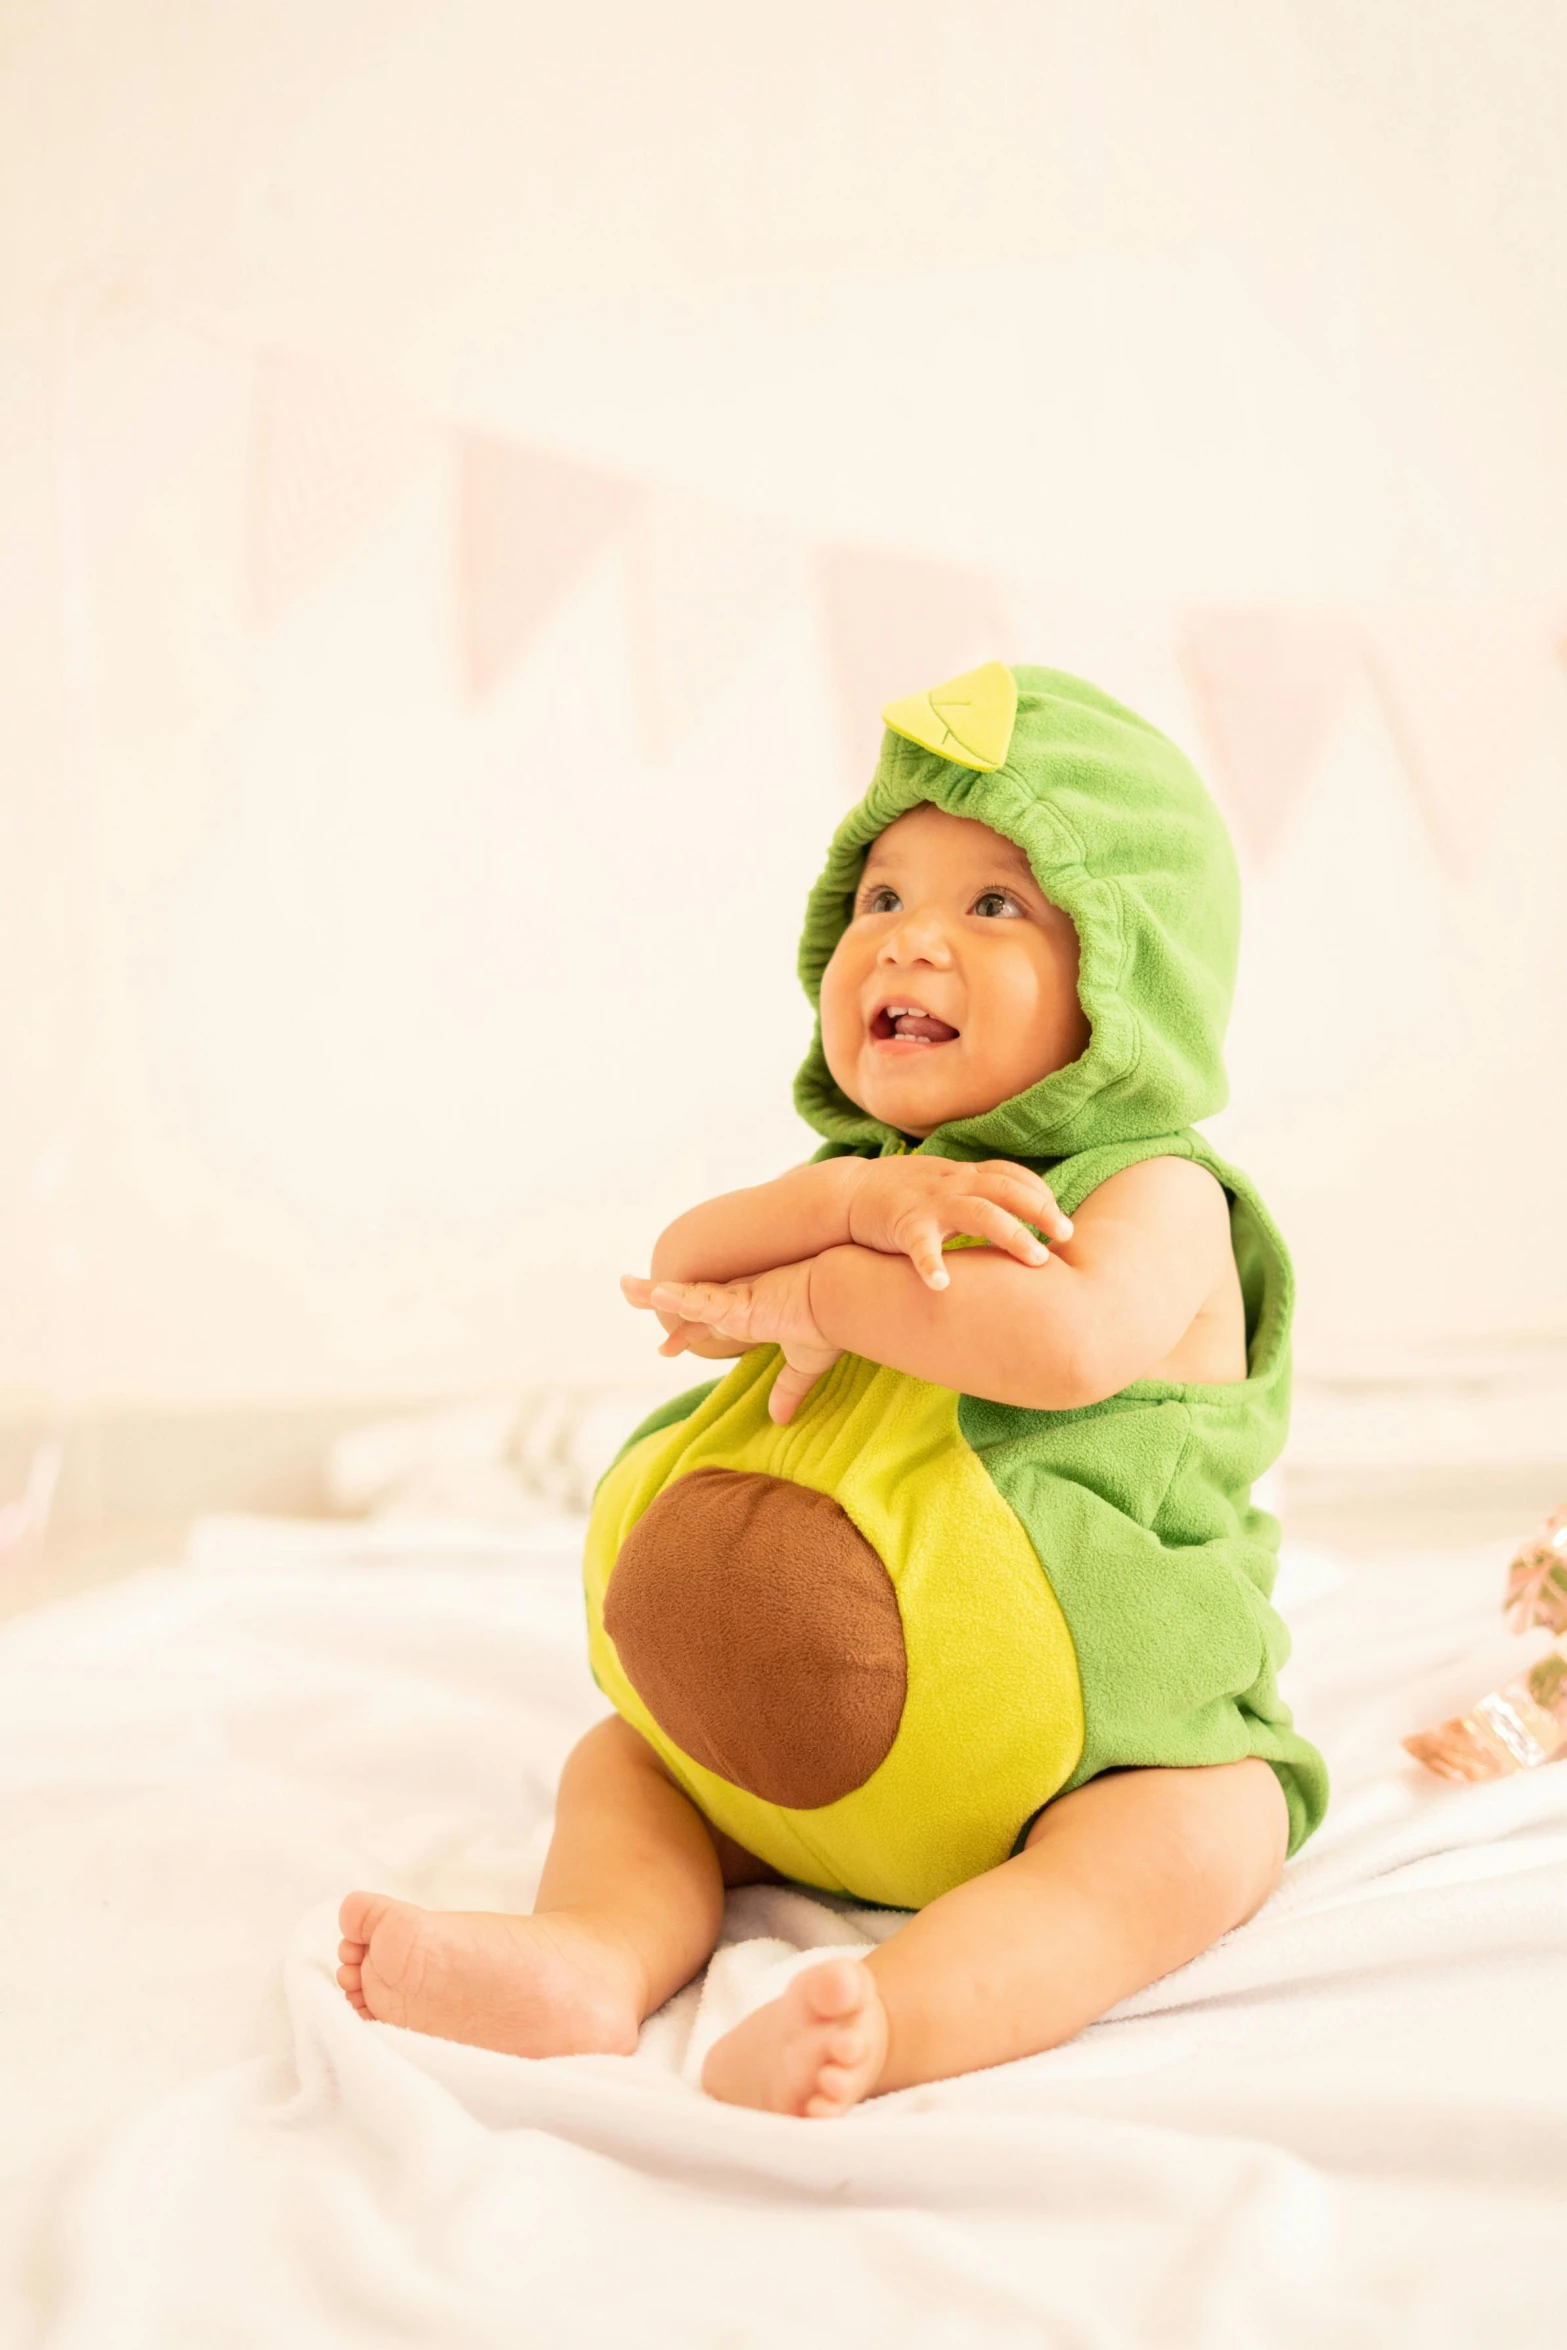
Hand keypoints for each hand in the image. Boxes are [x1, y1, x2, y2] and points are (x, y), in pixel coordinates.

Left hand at [621, 1263, 841, 1425]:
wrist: (845, 1302)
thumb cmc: (830, 1325)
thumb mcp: (805, 1364)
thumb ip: (789, 1389)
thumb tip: (781, 1419)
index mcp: (753, 1314)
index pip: (711, 1322)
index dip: (686, 1333)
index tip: (665, 1348)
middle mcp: (740, 1303)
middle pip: (689, 1301)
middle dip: (659, 1297)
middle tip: (631, 1290)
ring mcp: (738, 1301)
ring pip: (686, 1296)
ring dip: (653, 1292)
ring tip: (625, 1286)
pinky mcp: (742, 1302)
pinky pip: (702, 1300)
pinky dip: (678, 1299)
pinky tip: (655, 1293)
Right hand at [845, 1155, 1071, 1291]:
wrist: (847, 1195)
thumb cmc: (904, 1196)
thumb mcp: (946, 1187)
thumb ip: (978, 1196)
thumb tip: (1019, 1217)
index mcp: (963, 1177)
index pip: (1011, 1177)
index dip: (1040, 1195)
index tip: (1063, 1221)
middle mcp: (953, 1185)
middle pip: (1006, 1190)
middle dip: (1040, 1211)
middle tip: (1068, 1235)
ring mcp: (930, 1203)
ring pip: (979, 1212)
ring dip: (1011, 1234)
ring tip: (1037, 1260)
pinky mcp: (903, 1224)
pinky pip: (922, 1245)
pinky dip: (933, 1265)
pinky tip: (943, 1286)